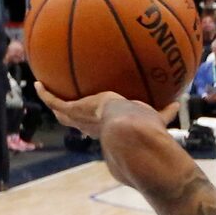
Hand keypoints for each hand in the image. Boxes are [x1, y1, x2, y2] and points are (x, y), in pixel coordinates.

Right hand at [35, 85, 171, 136]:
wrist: (129, 130)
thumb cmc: (144, 127)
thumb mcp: (154, 117)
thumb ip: (164, 113)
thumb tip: (177, 105)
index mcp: (108, 130)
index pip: (98, 128)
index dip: (94, 125)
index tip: (95, 121)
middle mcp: (91, 128)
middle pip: (76, 123)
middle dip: (71, 116)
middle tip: (65, 108)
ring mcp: (80, 120)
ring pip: (61, 113)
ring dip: (53, 103)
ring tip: (45, 92)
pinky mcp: (73, 111)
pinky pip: (54, 101)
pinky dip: (45, 93)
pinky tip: (38, 83)